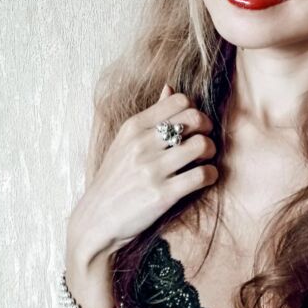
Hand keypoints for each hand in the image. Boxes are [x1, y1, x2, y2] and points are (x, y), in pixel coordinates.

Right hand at [67, 84, 218, 264]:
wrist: (96, 219)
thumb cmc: (114, 179)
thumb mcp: (125, 142)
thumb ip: (151, 116)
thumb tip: (170, 88)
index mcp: (134, 127)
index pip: (179, 101)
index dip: (194, 111)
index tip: (194, 126)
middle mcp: (142, 144)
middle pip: (194, 119)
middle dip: (207, 129)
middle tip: (204, 142)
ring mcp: (152, 169)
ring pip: (202, 145)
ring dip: (210, 153)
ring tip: (204, 161)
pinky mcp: (162, 195)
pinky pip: (201, 175)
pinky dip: (210, 175)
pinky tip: (203, 178)